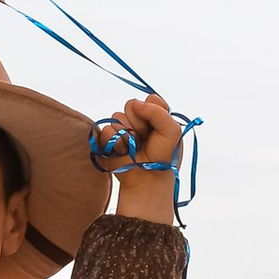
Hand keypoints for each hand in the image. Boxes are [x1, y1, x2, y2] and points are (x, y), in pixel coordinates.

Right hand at [99, 89, 184, 220]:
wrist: (147, 179)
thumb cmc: (163, 157)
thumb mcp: (172, 131)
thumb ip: (158, 111)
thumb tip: (135, 103)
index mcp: (156, 116)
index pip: (151, 99)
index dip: (153, 111)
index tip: (157, 127)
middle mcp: (139, 120)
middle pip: (131, 105)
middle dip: (139, 123)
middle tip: (145, 139)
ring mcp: (123, 129)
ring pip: (117, 116)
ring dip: (127, 135)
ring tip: (135, 147)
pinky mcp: (109, 139)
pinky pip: (105, 129)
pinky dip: (114, 142)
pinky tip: (123, 151)